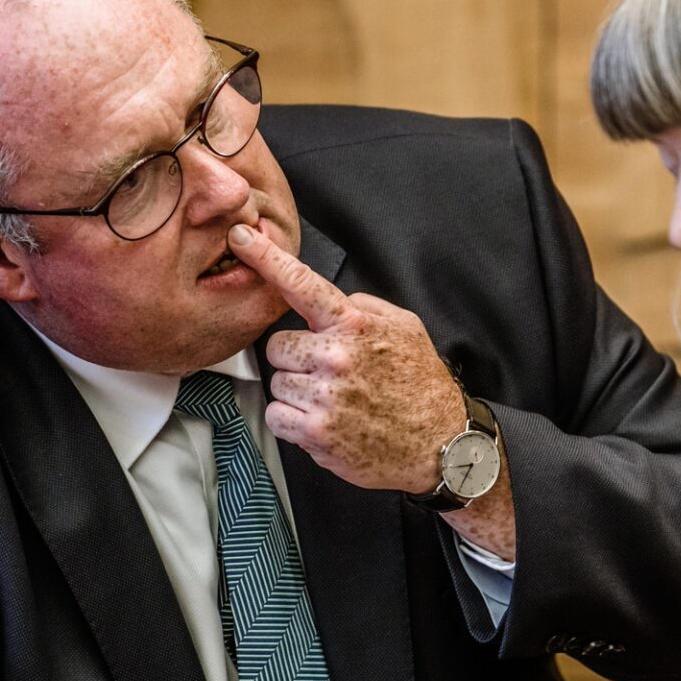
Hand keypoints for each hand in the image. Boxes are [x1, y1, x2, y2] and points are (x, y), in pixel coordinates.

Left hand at [230, 223, 463, 493]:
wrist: (440, 444)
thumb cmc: (422, 386)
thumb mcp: (407, 328)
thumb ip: (364, 307)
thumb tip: (332, 301)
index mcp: (356, 325)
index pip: (301, 283)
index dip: (266, 258)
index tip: (240, 237)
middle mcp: (337, 357)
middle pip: (277, 345)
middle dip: (296, 359)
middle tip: (328, 373)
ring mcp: (325, 395)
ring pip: (277, 382)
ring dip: (298, 392)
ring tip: (335, 401)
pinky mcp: (316, 432)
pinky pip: (276, 415)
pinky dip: (292, 421)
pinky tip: (323, 421)